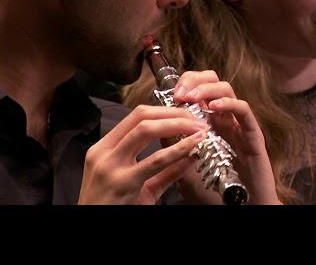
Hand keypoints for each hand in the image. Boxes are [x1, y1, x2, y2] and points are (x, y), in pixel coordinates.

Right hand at [78, 105, 207, 204]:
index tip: (187, 115)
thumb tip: (191, 155)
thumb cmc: (114, 207)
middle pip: (142, 116)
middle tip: (198, 120)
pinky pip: (155, 160)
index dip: (166, 110)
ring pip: (146, 130)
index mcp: (104, 148)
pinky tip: (194, 145)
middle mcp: (104, 152)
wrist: (94, 226)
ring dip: (178, 125)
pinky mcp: (123, 183)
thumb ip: (164, 169)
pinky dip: (178, 149)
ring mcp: (111, 166)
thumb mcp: (137, 183)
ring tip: (199, 130)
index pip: (137, 115)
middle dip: (174, 113)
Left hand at [172, 70, 279, 204]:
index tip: (171, 94)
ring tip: (192, 98)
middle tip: (181, 93)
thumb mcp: (185, 167)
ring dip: (207, 89)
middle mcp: (224, 118)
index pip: (198, 87)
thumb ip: (174, 146)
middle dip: (194, 80)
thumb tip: (156, 125)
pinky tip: (214, 108)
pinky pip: (244, 111)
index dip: (185, 83)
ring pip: (227, 89)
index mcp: (209, 121)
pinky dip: (229, 104)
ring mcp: (239, 124)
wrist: (241, 208)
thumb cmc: (215, 191)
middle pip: (213, 80)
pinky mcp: (252, 135)